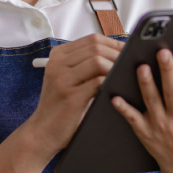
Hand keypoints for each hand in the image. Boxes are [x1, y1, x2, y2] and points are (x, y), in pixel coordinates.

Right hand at [26, 34, 123, 155]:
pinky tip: (117, 88)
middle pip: (96, 47)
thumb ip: (84, 65)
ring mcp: (62, 79)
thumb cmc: (60, 106)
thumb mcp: (66, 79)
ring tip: (124, 75)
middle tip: (131, 63)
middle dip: (117, 54)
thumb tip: (117, 54)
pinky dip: (111, 82)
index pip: (92, 40)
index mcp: (58, 56)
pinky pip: (98, 82)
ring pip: (97, 61)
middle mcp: (57, 64)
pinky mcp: (71, 97)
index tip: (128, 51)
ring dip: (115, 67)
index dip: (114, 43)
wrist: (42, 132)